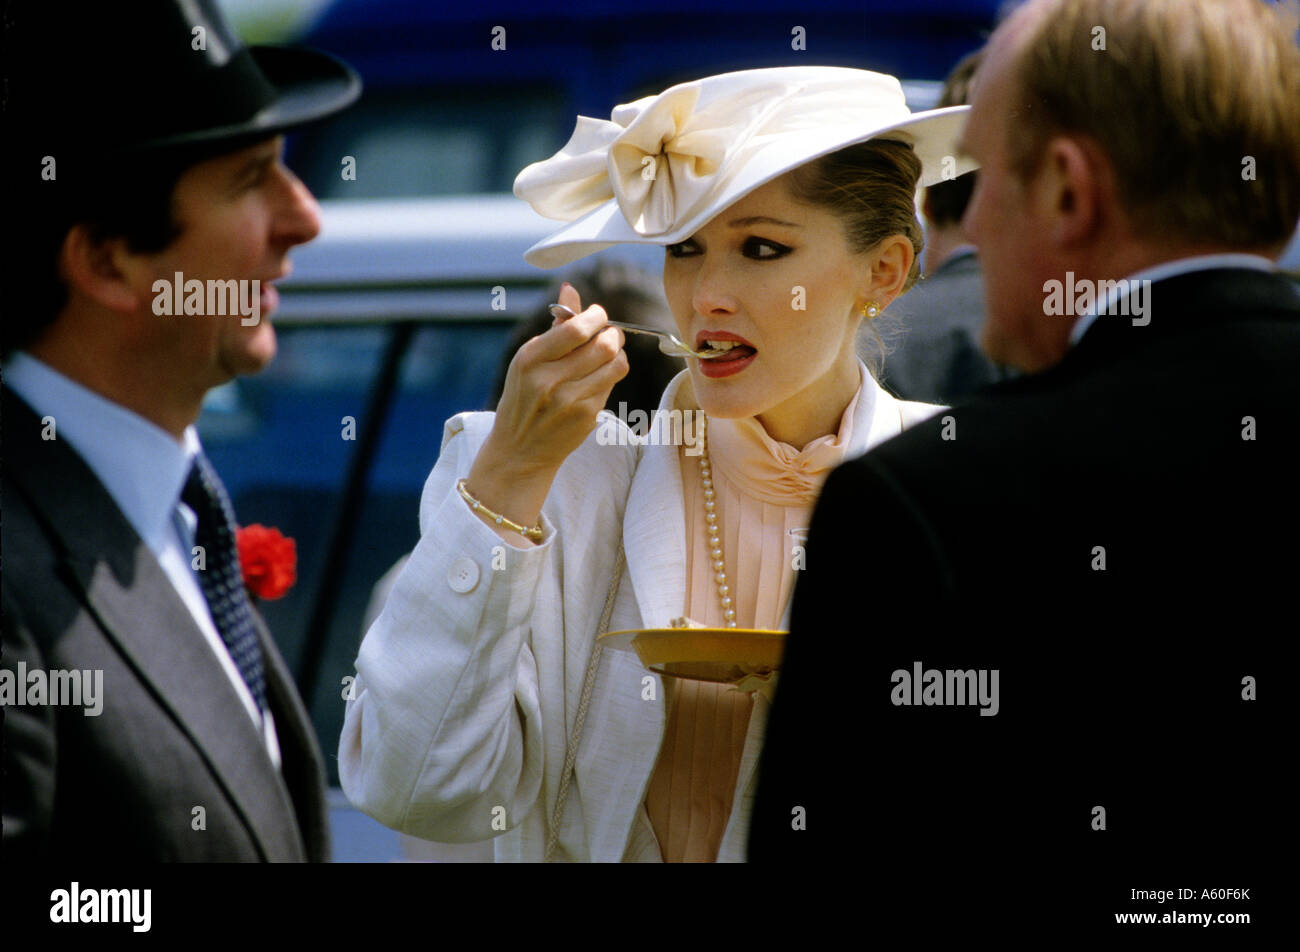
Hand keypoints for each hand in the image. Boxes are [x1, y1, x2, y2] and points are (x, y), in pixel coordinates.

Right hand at [464, 283, 627, 543]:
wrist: (519, 450)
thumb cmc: (524, 398)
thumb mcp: (529, 360)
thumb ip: (555, 326)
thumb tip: (570, 289)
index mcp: (530, 358)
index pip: (576, 328)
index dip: (597, 316)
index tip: (599, 315)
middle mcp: (548, 379)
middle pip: (604, 345)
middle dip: (613, 335)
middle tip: (609, 335)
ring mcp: (569, 400)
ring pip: (616, 364)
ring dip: (617, 355)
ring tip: (606, 355)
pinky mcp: (586, 416)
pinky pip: (611, 385)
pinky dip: (609, 377)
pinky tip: (596, 380)